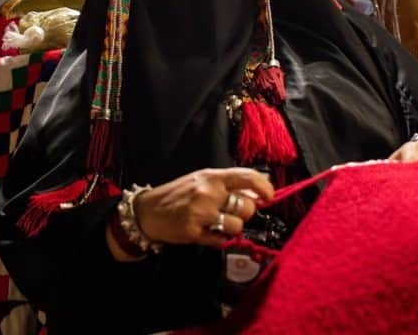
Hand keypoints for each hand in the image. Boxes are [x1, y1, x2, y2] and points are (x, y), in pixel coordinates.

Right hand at [133, 168, 273, 247]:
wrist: (148, 211)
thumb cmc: (178, 194)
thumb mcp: (202, 181)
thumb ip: (228, 185)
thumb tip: (257, 192)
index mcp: (211, 176)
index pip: (247, 177)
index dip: (265, 187)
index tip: (270, 196)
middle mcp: (208, 192)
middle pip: (247, 206)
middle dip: (245, 213)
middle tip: (233, 213)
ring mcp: (201, 213)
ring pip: (237, 225)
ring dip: (232, 228)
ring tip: (219, 224)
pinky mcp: (195, 232)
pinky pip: (222, 240)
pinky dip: (220, 239)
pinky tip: (208, 232)